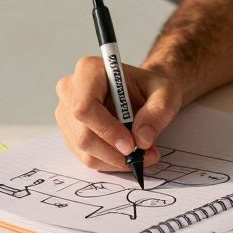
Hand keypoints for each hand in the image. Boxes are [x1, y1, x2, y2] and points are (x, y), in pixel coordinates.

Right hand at [55, 56, 181, 170]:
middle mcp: (70, 89)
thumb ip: (158, 112)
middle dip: (113, 152)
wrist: (143, 92)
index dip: (106, 130)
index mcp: (89, 71)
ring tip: (140, 154)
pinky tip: (126, 154)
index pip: (85, 107)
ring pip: (84, 150)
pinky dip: (109, 162)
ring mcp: (66, 112)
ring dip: (113, 160)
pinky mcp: (70, 131)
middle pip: (83, 134)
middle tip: (142, 155)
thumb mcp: (166, 93)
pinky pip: (85, 156)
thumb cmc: (150, 88)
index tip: (131, 144)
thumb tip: (142, 139)